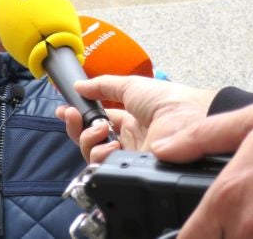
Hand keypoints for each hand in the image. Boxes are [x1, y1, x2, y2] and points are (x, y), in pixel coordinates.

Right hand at [55, 75, 215, 162]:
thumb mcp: (130, 86)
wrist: (188, 119)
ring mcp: (129, 155)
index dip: (79, 117)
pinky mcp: (130, 169)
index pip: (96, 121)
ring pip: (93, 155)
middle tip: (73, 115)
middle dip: (77, 127)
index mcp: (129, 119)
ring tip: (102, 128)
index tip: (64, 110)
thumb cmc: (168, 100)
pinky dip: (101, 154)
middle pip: (90, 140)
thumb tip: (79, 85)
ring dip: (89, 140)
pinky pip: (104, 167)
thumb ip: (102, 86)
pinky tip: (111, 144)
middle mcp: (128, 139)